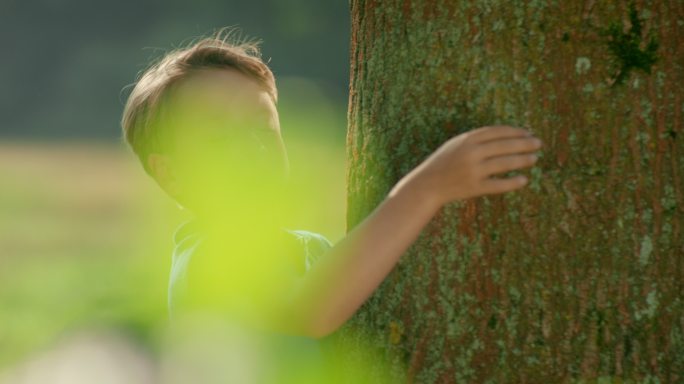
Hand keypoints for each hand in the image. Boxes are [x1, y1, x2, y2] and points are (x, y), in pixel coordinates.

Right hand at [393, 125, 542, 206]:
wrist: (428, 184)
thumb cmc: (444, 162)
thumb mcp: (457, 144)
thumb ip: (477, 139)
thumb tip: (507, 135)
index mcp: (467, 139)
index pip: (498, 131)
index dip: (516, 131)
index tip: (528, 133)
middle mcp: (471, 153)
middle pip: (505, 145)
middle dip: (524, 143)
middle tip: (538, 143)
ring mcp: (473, 171)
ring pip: (504, 163)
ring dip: (522, 160)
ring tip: (534, 159)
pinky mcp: (474, 188)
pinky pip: (498, 185)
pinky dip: (512, 183)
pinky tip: (523, 180)